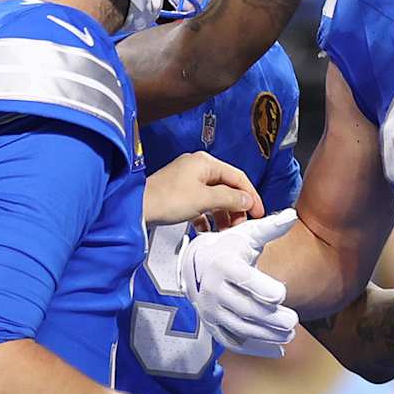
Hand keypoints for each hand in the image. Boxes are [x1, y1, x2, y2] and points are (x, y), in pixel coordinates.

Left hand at [143, 151, 263, 228]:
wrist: (135, 209)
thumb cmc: (166, 199)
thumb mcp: (205, 200)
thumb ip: (230, 199)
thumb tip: (247, 200)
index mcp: (205, 163)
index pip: (238, 177)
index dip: (251, 195)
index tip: (258, 212)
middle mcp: (197, 168)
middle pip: (227, 188)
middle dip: (235, 207)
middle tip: (240, 224)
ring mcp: (187, 180)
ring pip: (214, 197)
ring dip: (222, 214)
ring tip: (225, 229)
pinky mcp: (179, 193)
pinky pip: (201, 204)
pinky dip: (207, 216)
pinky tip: (207, 228)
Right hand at [178, 208, 299, 357]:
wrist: (196, 265)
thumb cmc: (229, 247)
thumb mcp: (247, 235)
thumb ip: (271, 227)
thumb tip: (293, 215)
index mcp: (223, 265)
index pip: (242, 278)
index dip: (261, 287)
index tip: (282, 293)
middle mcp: (212, 290)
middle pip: (244, 307)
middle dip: (269, 317)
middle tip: (293, 321)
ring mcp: (210, 311)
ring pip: (240, 327)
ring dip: (265, 335)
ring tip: (290, 334)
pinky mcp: (212, 326)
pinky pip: (233, 342)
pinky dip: (255, 349)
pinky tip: (278, 351)